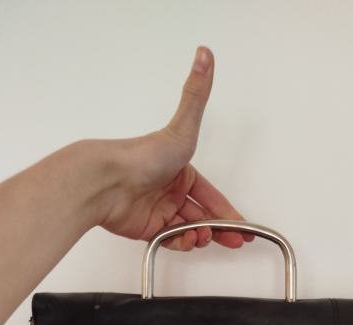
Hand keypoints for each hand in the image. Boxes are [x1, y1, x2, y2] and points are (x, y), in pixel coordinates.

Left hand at [93, 46, 254, 251]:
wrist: (108, 180)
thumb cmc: (143, 155)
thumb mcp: (181, 127)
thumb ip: (196, 94)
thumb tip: (205, 54)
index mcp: (181, 171)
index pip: (211, 196)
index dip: (228, 212)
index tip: (244, 227)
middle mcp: (170, 191)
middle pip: (202, 216)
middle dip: (220, 230)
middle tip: (235, 241)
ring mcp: (158, 211)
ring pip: (188, 230)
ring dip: (201, 236)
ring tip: (203, 237)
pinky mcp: (146, 229)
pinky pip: (170, 241)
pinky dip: (181, 243)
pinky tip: (187, 239)